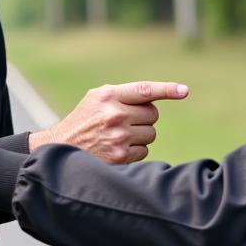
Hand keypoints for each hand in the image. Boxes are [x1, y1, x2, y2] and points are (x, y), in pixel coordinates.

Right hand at [30, 81, 188, 163]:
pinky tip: (117, 148)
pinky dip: (135, 150)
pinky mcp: (120, 156)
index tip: (184, 91)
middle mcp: (114, 114)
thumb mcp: (97, 99)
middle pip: (153, 114)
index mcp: (108, 95)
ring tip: (118, 136)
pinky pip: (144, 151)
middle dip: (144, 118)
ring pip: (151, 133)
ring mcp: (118, 136)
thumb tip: (157, 96)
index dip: (167, 89)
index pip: (144, 90)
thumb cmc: (84, 120)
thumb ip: (123, 94)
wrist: (61, 148)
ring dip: (140, 135)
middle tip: (126, 121)